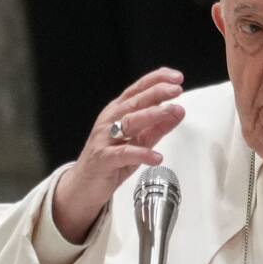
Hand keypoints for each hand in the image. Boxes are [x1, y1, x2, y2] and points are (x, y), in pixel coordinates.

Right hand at [51, 68, 185, 243]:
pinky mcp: (104, 158)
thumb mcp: (139, 141)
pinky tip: (157, 156)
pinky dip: (142, 154)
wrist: (84, 185)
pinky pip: (124, 153)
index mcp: (118, 112)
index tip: (176, 77)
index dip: (156, 80)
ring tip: (172, 112)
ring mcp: (105, 138)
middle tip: (177, 90)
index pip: (138, 90)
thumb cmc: (111, 160)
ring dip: (153, 115)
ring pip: (129, 122)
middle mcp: (110, 121)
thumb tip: (178, 111)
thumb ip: (158, 127)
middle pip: (134, 102)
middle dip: (157, 93)